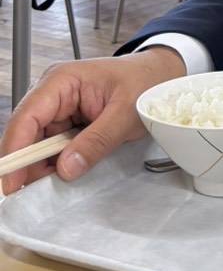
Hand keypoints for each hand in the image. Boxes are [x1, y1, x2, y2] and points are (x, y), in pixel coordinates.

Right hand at [0, 49, 185, 194]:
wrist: (160, 76)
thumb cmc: (145, 83)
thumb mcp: (125, 114)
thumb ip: (97, 141)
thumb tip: (66, 168)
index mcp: (61, 80)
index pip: (26, 118)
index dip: (15, 152)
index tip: (12, 182)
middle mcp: (53, 93)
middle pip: (26, 134)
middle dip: (28, 164)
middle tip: (34, 193)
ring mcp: (58, 107)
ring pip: (38, 144)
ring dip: (44, 166)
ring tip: (54, 185)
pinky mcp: (66, 121)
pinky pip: (53, 146)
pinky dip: (57, 162)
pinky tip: (65, 173)